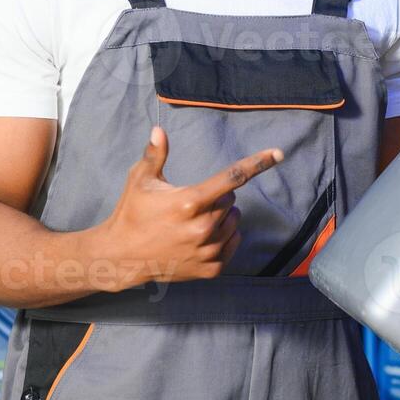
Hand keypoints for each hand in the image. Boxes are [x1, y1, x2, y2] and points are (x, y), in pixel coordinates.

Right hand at [90, 126, 281, 289]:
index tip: (278, 153)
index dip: (258, 163)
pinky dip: (222, 238)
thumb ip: (155, 155)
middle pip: (230, 200)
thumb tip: (159, 130)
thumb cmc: (132, 214)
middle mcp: (203, 227)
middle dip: (215, 198)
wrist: (121, 257)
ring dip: (220, 218)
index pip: (233, 177)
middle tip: (188, 205)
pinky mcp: (211, 269)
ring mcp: (208, 250)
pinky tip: (198, 239)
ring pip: (233, 221)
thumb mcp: (140, 181)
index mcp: (190, 202)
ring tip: (191, 223)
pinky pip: (233, 243)